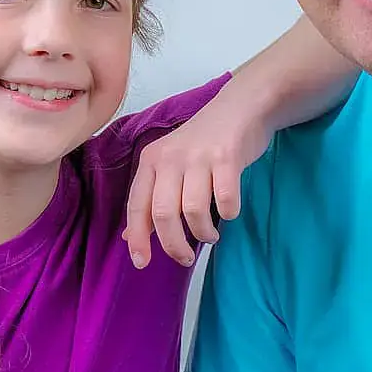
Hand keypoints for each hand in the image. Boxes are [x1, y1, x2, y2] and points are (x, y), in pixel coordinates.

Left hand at [123, 94, 270, 267]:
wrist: (241, 108)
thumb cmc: (204, 142)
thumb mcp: (171, 164)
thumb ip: (151, 198)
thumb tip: (130, 237)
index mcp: (151, 160)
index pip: (137, 206)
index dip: (138, 238)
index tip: (142, 263)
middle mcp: (170, 158)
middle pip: (164, 214)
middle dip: (174, 245)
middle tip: (185, 258)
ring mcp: (199, 156)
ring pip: (193, 211)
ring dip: (204, 232)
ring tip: (210, 235)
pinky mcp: (227, 157)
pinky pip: (225, 199)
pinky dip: (229, 213)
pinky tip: (229, 212)